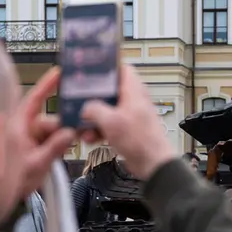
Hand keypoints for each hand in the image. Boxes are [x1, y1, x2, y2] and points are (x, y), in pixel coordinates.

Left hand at [15, 66, 76, 197]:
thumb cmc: (5, 183)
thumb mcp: (35, 166)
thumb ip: (53, 149)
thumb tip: (69, 133)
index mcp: (16, 127)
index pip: (33, 101)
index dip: (46, 86)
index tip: (60, 74)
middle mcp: (20, 130)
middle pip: (46, 120)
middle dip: (62, 127)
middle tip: (78, 134)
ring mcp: (24, 141)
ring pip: (49, 133)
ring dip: (59, 141)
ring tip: (69, 149)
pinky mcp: (29, 150)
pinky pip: (47, 143)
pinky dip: (55, 147)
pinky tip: (61, 153)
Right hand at [81, 64, 176, 179]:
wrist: (153, 163)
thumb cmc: (140, 140)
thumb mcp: (110, 121)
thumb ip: (94, 109)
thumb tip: (85, 108)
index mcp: (133, 91)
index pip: (122, 68)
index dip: (107, 67)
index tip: (91, 70)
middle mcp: (133, 101)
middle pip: (110, 91)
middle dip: (93, 97)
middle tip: (78, 99)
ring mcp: (130, 116)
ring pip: (107, 110)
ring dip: (94, 118)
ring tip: (81, 126)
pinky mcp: (128, 130)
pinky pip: (110, 125)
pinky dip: (100, 130)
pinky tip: (90, 138)